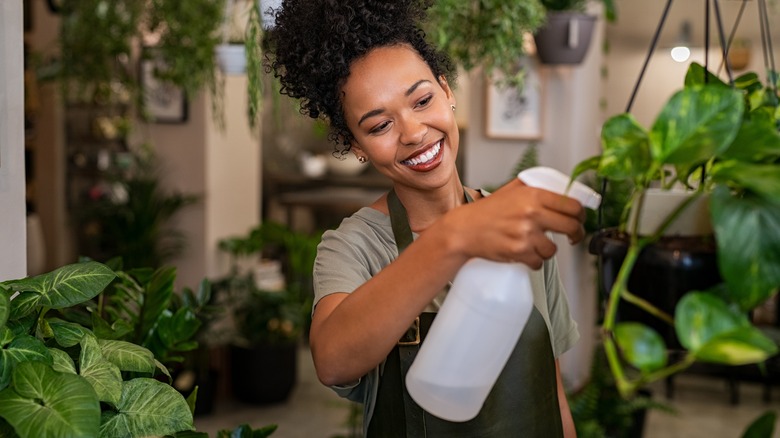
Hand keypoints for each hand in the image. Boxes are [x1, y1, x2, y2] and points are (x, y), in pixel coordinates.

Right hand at [448, 179, 585, 268]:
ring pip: (554, 249)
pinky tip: (524, 254)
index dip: (581, 215)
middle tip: (573, 237)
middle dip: (576, 234)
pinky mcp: (519, 252)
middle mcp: (532, 213)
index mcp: (533, 195)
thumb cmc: (486, 212)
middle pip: (571, 227)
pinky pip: (539, 262)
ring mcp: (526, 234)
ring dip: (547, 250)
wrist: (464, 230)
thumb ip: (534, 186)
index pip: (572, 206)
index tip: (580, 219)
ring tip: (535, 244)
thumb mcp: (510, 190)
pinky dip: (534, 261)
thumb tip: (561, 189)